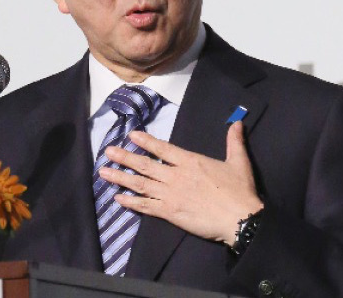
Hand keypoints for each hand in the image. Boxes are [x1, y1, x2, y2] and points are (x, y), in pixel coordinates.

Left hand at [98, 121, 263, 246]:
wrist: (239, 219)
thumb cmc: (239, 191)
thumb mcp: (238, 162)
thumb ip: (234, 142)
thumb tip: (237, 123)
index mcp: (191, 162)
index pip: (163, 149)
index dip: (147, 141)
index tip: (132, 135)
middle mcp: (176, 176)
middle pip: (145, 165)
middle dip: (125, 158)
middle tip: (108, 151)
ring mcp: (170, 194)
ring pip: (140, 184)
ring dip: (121, 178)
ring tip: (103, 172)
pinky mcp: (170, 212)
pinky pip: (146, 206)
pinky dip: (131, 203)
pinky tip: (118, 199)